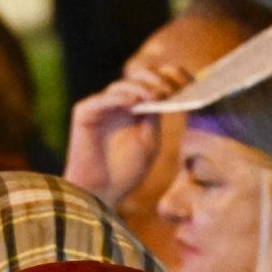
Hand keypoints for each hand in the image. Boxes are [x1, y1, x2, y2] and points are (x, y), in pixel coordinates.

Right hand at [63, 65, 190, 208]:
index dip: (170, 78)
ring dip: (140, 88)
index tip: (188, 84)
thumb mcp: (148, 141)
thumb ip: (153, 116)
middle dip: (155, 80)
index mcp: (136, 108)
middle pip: (138, 77)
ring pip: (121, 86)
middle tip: (167, 91)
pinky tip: (132, 102)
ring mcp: (101, 107)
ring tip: (153, 97)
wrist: (99, 194)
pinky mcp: (84, 113)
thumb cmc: (124, 172)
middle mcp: (118, 103)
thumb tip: (163, 91)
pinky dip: (117, 98)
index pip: (153, 82)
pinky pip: (101, 99)